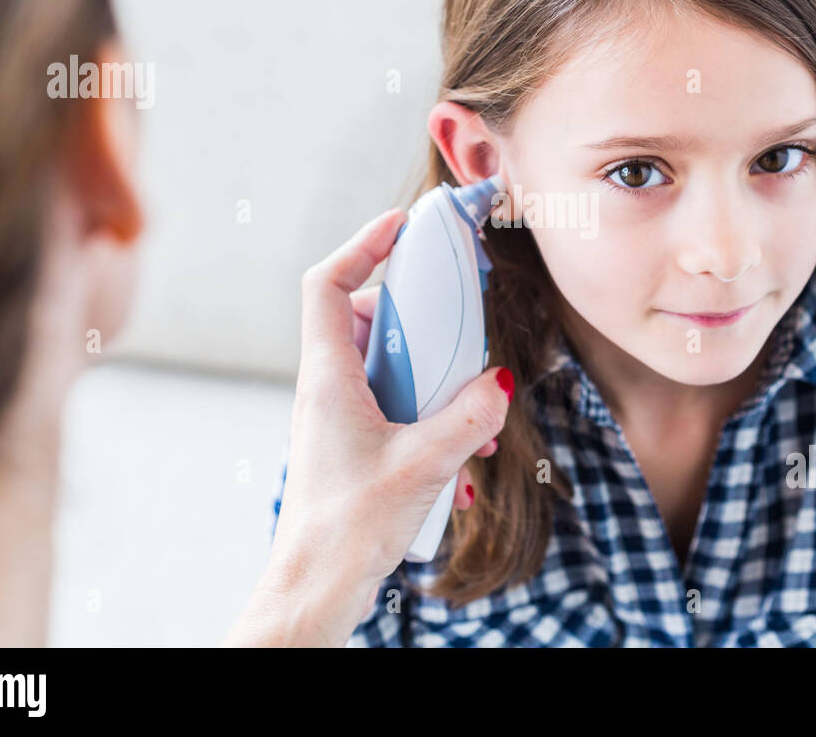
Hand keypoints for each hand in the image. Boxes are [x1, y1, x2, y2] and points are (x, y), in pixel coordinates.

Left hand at [225, 207, 511, 645]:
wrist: (317, 588)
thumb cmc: (347, 529)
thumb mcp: (422, 465)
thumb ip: (467, 418)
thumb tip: (499, 384)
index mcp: (329, 377)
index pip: (330, 283)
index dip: (363, 244)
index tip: (403, 227)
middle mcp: (328, 387)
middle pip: (366, 317)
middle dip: (417, 315)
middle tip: (458, 319)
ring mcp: (340, 416)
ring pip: (386, 363)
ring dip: (431, 374)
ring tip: (469, 408)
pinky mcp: (355, 443)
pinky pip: (394, 404)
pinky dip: (429, 412)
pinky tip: (462, 452)